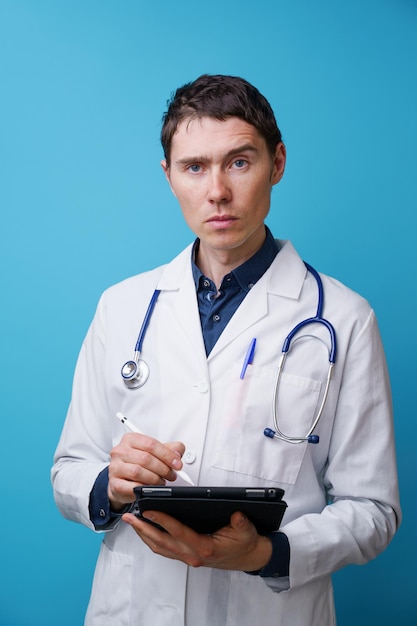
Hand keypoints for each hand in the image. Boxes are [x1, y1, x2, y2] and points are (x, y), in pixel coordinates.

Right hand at [108, 433, 184, 510]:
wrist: (122, 479)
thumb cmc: (138, 463)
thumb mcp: (154, 452)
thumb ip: (169, 448)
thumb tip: (178, 452)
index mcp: (130, 439)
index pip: (151, 444)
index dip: (167, 455)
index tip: (177, 464)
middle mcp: (120, 451)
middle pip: (145, 458)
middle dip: (163, 468)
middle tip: (171, 474)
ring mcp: (115, 467)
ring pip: (138, 472)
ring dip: (155, 479)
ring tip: (162, 481)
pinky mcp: (114, 483)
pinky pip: (132, 487)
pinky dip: (145, 488)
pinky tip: (150, 488)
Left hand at [122, 509, 272, 571]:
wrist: (248, 557)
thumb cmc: (244, 543)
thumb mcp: (247, 531)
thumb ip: (241, 523)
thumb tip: (236, 514)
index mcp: (204, 548)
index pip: (177, 532)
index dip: (162, 520)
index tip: (148, 510)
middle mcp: (192, 555)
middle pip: (161, 542)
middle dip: (142, 528)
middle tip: (129, 517)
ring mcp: (188, 557)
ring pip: (159, 547)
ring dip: (144, 535)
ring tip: (132, 521)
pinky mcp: (186, 556)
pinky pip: (164, 549)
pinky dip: (152, 540)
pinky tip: (146, 530)